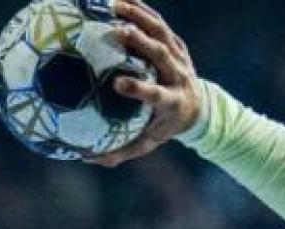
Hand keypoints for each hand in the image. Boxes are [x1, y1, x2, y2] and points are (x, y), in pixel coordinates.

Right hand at [91, 1, 201, 167]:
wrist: (197, 106)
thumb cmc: (164, 125)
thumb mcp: (147, 141)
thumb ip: (120, 150)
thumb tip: (86, 158)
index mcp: (172, 101)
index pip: (157, 94)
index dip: (140, 89)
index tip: (118, 84)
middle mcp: (179, 76)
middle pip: (162, 56)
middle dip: (142, 43)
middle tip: (117, 31)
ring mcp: (180, 57)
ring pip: (162, 33)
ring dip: (139, 17)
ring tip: (111, 4)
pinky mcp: (176, 43)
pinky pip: (158, 22)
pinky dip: (140, 8)